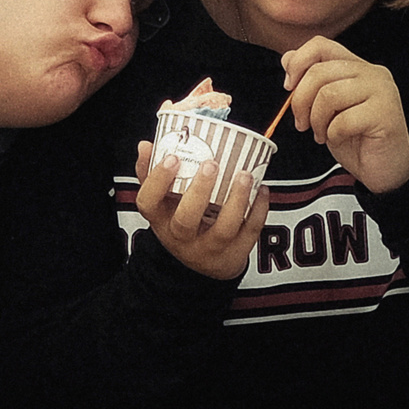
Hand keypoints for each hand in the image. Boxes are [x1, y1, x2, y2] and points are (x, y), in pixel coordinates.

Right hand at [134, 140, 267, 280]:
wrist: (204, 263)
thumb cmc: (181, 222)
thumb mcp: (162, 203)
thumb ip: (152, 174)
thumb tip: (146, 145)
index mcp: (161, 219)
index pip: (149, 203)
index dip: (158, 181)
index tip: (172, 158)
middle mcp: (182, 237)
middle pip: (186, 220)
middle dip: (199, 191)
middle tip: (211, 165)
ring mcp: (209, 247)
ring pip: (223, 229)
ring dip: (236, 200)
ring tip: (244, 175)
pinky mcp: (235, 251)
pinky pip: (249, 231)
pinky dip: (259, 209)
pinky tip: (261, 189)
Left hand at [281, 36, 408, 192]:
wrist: (385, 168)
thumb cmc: (358, 138)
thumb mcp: (326, 107)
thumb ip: (311, 80)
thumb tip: (288, 58)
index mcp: (357, 67)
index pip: (321, 45)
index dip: (297, 63)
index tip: (289, 87)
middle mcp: (372, 73)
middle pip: (319, 72)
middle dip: (301, 101)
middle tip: (303, 123)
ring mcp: (382, 92)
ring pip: (329, 94)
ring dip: (317, 120)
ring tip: (322, 133)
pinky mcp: (385, 114)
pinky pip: (343, 120)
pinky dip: (333, 134)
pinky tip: (338, 139)